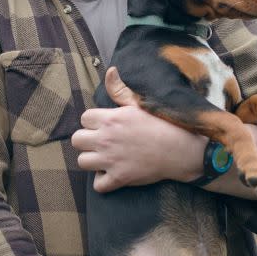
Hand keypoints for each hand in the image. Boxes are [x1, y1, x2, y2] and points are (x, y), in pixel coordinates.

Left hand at [71, 66, 205, 191]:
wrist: (180, 150)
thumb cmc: (161, 124)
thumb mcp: (138, 104)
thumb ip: (119, 89)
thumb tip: (110, 70)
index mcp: (110, 119)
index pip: (84, 118)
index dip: (93, 122)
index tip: (104, 125)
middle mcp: (106, 139)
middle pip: (76, 140)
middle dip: (86, 140)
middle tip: (101, 142)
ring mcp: (111, 160)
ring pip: (82, 161)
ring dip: (92, 160)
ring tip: (104, 158)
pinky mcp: (119, 178)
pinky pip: (98, 185)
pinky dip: (103, 182)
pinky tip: (112, 174)